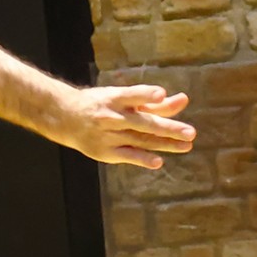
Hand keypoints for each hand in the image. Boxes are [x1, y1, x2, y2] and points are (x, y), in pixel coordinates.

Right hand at [56, 85, 195, 169]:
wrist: (66, 118)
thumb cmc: (102, 104)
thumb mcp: (123, 98)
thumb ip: (154, 102)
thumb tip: (183, 100)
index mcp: (115, 98)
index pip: (132, 95)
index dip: (146, 95)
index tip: (161, 95)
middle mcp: (111, 116)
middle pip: (142, 122)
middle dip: (167, 128)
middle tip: (190, 132)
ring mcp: (107, 135)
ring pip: (140, 140)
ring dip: (164, 144)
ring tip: (186, 145)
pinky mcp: (104, 151)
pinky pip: (127, 156)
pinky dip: (142, 159)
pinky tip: (158, 162)